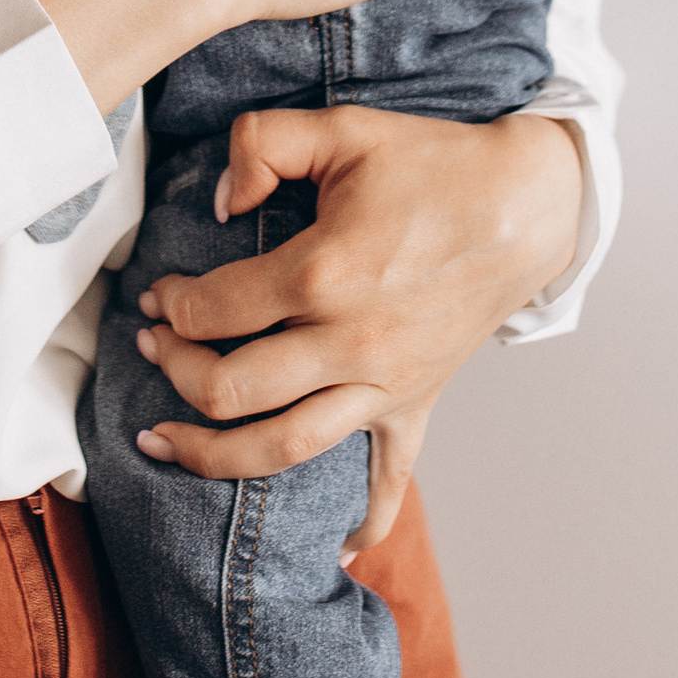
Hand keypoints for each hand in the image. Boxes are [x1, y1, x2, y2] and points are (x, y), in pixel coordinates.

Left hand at [130, 100, 586, 547]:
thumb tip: (217, 201)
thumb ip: (262, 144)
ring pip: (283, 448)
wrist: (527, 203)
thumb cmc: (434, 163)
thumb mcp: (342, 127)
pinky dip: (366, 524)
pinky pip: (392, 481)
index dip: (169, 304)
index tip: (156, 295)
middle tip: (150, 351)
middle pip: (230, 390)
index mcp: (322, 274)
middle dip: (174, 373)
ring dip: (213, 456)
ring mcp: (385, 384)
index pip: (213, 309)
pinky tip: (338, 551)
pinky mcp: (417, 403)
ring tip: (164, 446)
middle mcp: (350, 343)